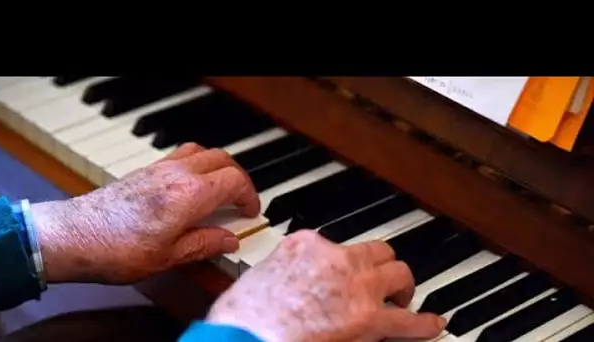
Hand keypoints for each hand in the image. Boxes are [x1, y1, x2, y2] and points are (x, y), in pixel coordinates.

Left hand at [31, 143, 259, 283]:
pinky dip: (197, 163)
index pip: (235, 181)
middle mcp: (178, 174)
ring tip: (220, 187)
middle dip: (239, 177)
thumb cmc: (117, 249)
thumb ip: (205, 244)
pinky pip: (181, 154)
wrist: (73, 237)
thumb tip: (229, 239)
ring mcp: (160, 168)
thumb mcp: (170, 256)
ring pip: (202, 151)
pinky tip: (191, 185)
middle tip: (241, 198)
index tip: (250, 210)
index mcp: (191, 195)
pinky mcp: (144, 170)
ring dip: (218, 165)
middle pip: (223, 159)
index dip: (249, 195)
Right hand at [207, 230, 445, 341]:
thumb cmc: (243, 318)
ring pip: (398, 274)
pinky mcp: (370, 321)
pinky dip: (425, 322)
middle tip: (380, 280)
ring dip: (402, 286)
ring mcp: (358, 287)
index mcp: (306, 244)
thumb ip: (285, 271)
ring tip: (402, 297)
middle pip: (375, 251)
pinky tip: (434, 323)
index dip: (341, 263)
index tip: (341, 273)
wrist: (246, 340)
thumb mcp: (259, 276)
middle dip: (380, 266)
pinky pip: (410, 320)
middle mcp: (337, 259)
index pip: (336, 244)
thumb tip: (294, 281)